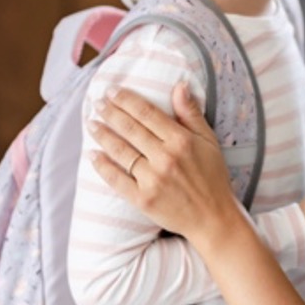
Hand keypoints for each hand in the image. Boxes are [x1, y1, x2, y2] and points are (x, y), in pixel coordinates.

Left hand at [87, 83, 240, 244]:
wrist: (213, 217)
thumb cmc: (212, 177)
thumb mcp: (209, 141)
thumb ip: (191, 113)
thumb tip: (180, 86)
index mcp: (181, 141)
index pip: (147, 113)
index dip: (127, 100)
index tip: (112, 91)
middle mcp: (165, 158)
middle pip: (130, 129)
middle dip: (110, 112)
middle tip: (97, 102)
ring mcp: (152, 179)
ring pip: (121, 151)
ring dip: (102, 135)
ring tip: (91, 124)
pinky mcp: (142, 198)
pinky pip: (116, 179)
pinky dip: (103, 167)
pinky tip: (93, 155)